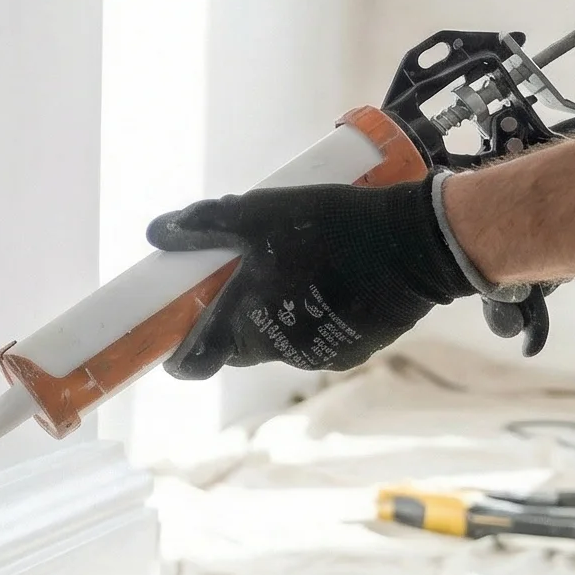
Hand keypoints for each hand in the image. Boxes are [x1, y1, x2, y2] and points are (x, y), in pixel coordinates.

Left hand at [145, 178, 477, 379]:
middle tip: (240, 277)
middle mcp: (280, 352)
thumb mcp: (259, 213)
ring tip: (293, 269)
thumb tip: (156, 233)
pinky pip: (318, 336)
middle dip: (232, 318)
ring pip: (279, 340)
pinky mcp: (355, 350)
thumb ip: (206, 224)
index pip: (196, 361)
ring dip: (276, 313)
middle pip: (238, 346)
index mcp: (247, 325)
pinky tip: (329, 280)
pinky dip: (313, 315)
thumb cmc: (330, 227)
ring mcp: (321, 356)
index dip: (180, 351)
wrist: (418, 245)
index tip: (174, 333)